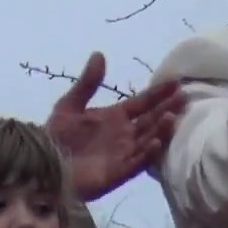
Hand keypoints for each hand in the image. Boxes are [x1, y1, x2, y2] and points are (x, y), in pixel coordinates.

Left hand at [47, 52, 183, 201]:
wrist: (43, 164)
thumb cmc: (56, 136)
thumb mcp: (70, 105)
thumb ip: (87, 83)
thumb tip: (99, 54)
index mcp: (115, 118)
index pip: (142, 103)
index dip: (158, 93)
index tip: (176, 81)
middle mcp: (124, 135)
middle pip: (151, 120)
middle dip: (167, 109)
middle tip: (185, 97)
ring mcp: (123, 154)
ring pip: (148, 140)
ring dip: (160, 129)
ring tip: (172, 116)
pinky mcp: (117, 173)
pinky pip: (136, 163)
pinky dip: (148, 153)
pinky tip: (156, 142)